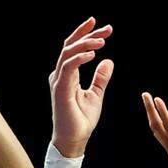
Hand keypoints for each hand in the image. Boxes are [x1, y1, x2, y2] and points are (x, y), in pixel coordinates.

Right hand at [49, 17, 114, 157]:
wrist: (74, 139)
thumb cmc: (81, 120)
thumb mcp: (96, 94)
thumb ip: (100, 78)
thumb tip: (108, 61)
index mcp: (67, 75)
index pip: (74, 48)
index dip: (86, 34)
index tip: (103, 27)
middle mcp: (60, 75)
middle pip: (70, 45)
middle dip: (87, 33)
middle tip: (107, 28)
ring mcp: (58, 81)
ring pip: (68, 53)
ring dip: (85, 43)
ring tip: (102, 41)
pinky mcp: (60, 89)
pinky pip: (68, 67)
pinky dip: (80, 58)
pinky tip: (93, 54)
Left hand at [142, 93, 167, 167]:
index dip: (162, 112)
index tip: (156, 99)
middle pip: (156, 125)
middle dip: (150, 109)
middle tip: (145, 94)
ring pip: (156, 129)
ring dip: (152, 115)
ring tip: (149, 102)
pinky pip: (161, 134)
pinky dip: (157, 123)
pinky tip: (158, 120)